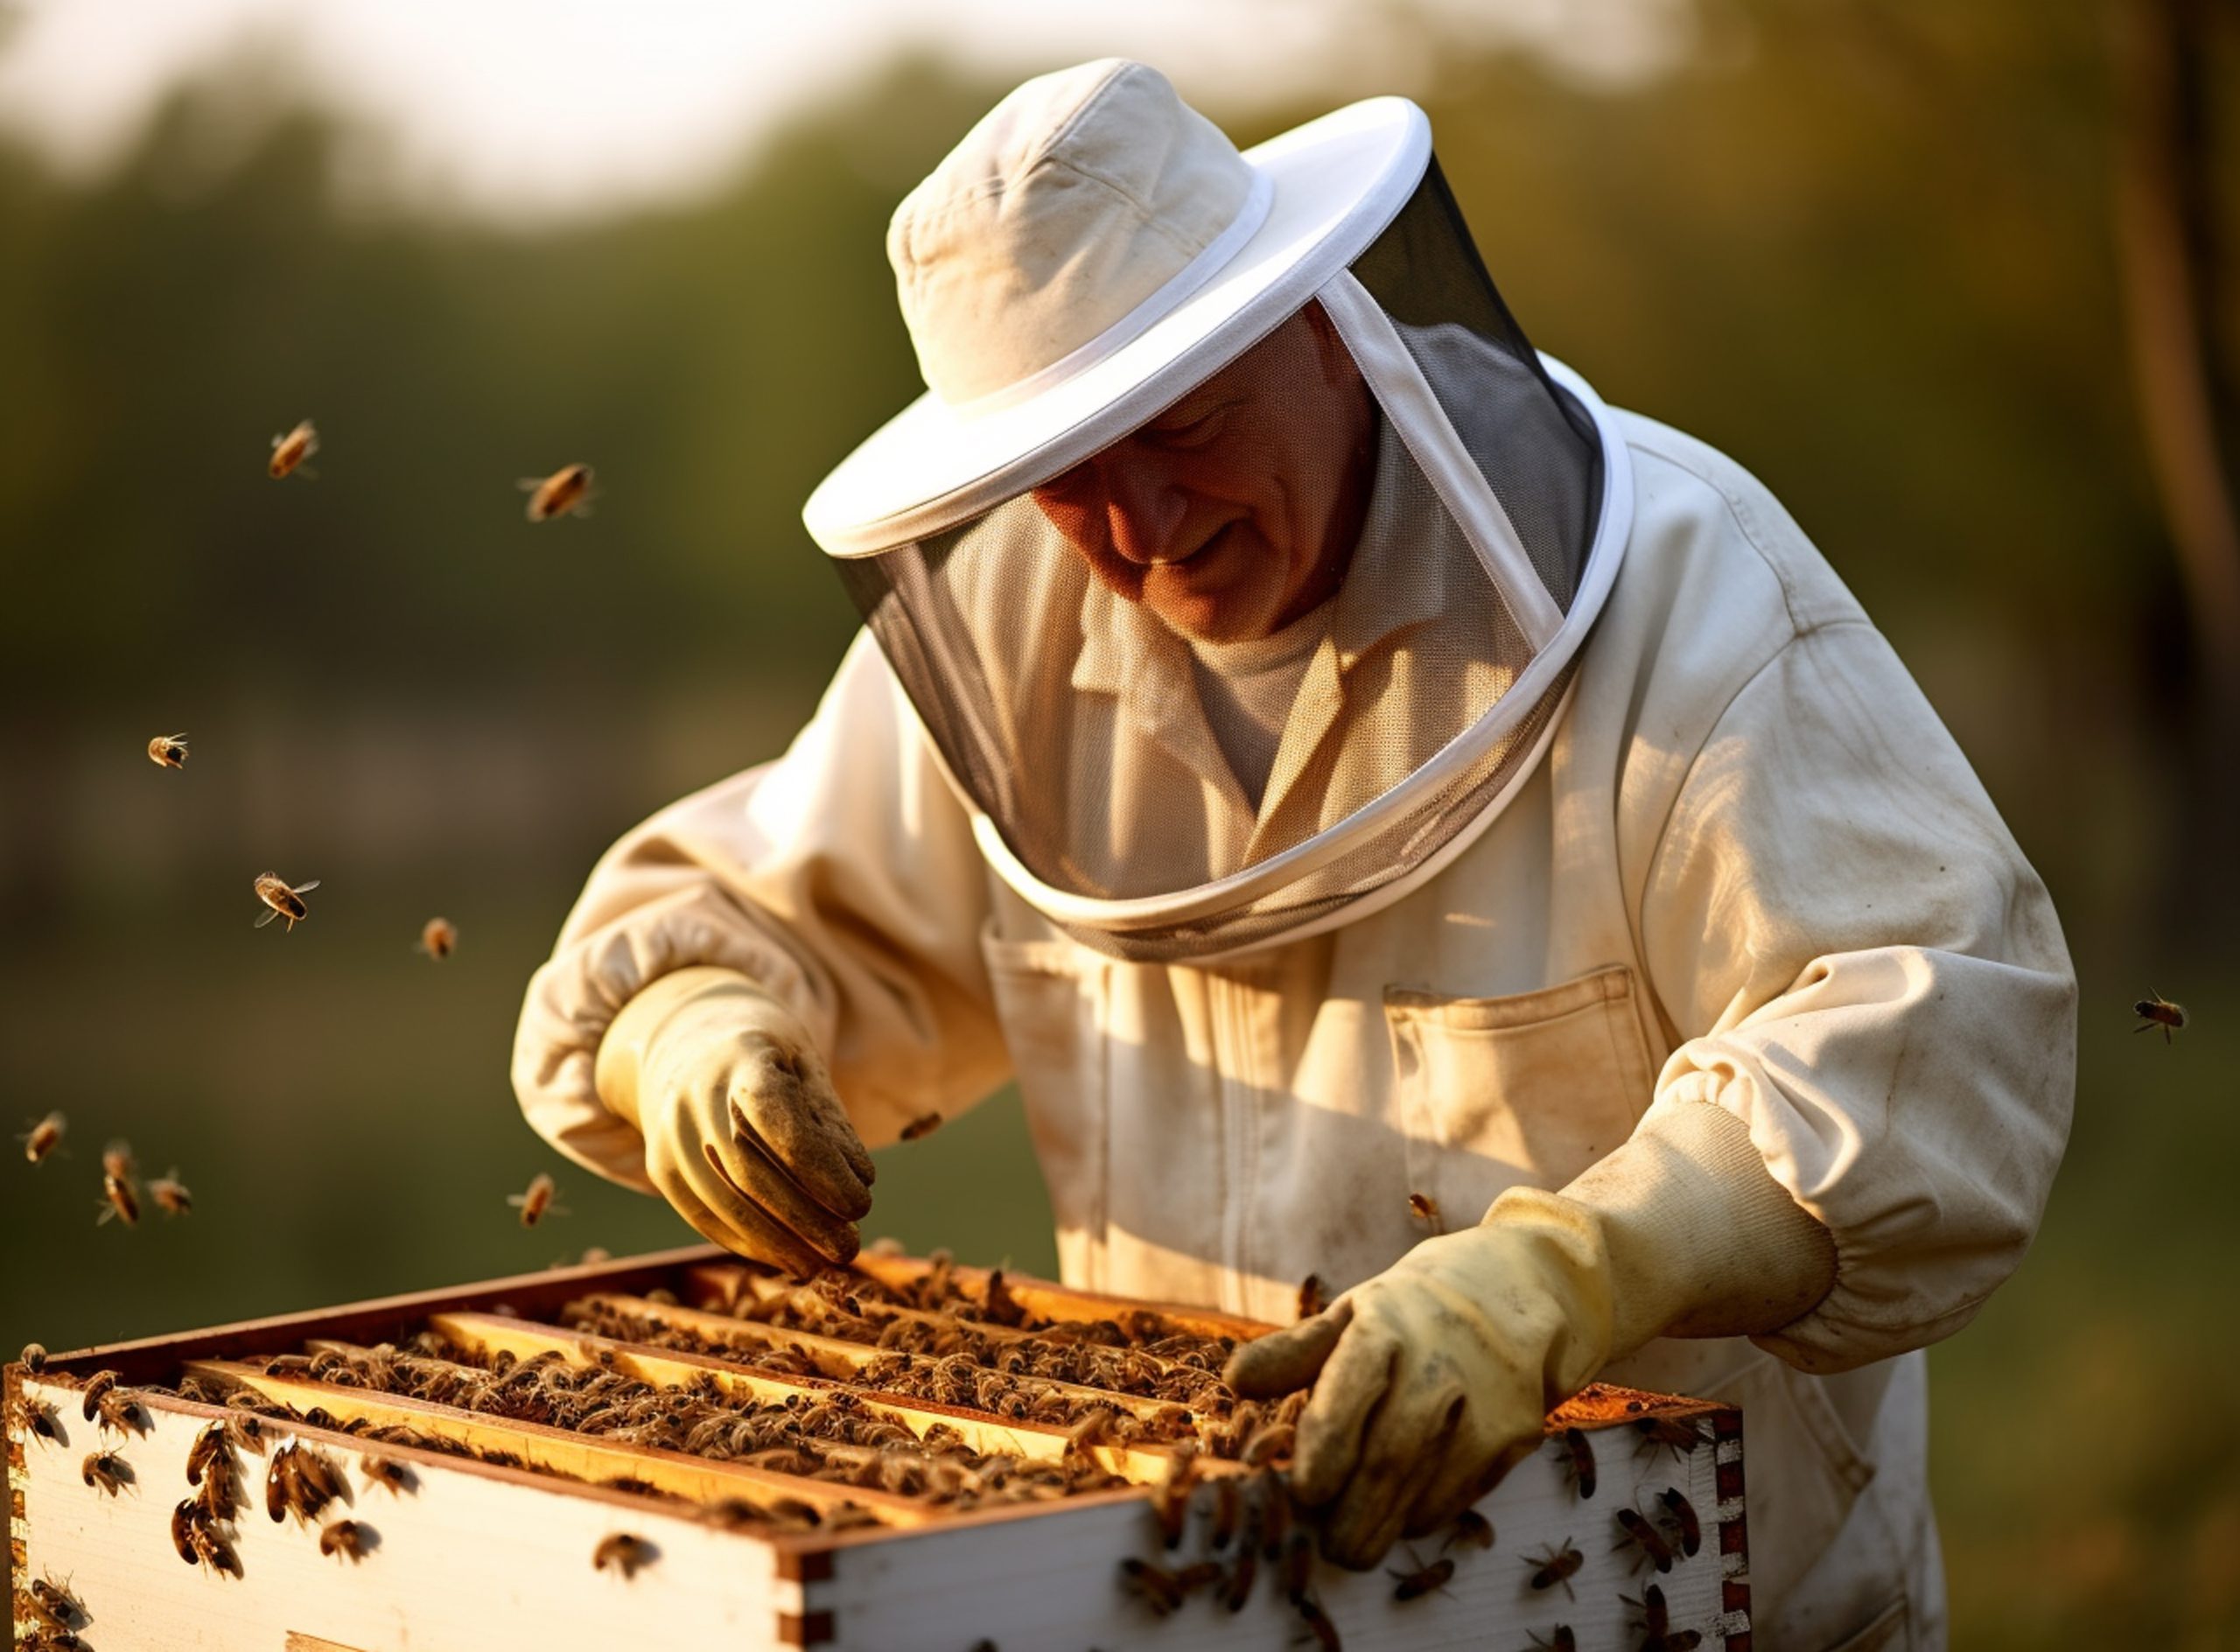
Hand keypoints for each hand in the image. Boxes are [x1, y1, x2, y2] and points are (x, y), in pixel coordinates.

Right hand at [596, 967, 874, 1273]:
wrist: (682, 1041)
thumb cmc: (762, 1055)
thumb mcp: (803, 1063)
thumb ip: (829, 1120)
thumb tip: (859, 1184)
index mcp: (739, 1057)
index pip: (776, 1117)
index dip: (819, 1166)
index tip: (861, 1202)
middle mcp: (694, 1096)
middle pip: (749, 1171)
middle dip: (804, 1219)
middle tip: (850, 1248)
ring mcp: (669, 1134)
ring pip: (722, 1202)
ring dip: (776, 1243)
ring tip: (821, 1264)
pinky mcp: (661, 1167)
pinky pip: (702, 1215)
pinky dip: (746, 1243)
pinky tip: (784, 1257)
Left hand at [1225, 1199, 1613, 1566]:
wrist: (1512, 1291)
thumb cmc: (1409, 1314)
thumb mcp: (1351, 1315)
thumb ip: (1293, 1353)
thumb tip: (1235, 1381)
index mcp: (1384, 1326)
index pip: (1350, 1392)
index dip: (1326, 1448)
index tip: (1305, 1492)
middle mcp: (1436, 1363)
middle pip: (1389, 1455)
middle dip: (1353, 1512)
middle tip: (1327, 1548)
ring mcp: (1482, 1401)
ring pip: (1426, 1484)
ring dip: (1385, 1523)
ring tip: (1355, 1545)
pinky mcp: (1515, 1432)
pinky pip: (1462, 1491)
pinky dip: (1426, 1515)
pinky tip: (1402, 1518)